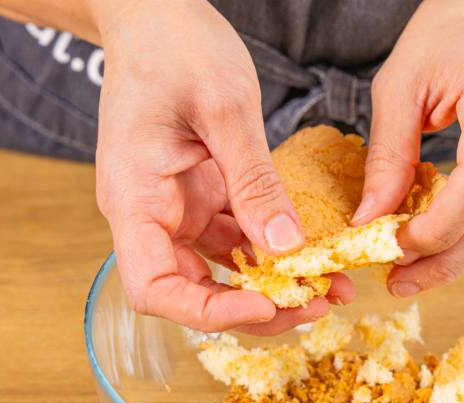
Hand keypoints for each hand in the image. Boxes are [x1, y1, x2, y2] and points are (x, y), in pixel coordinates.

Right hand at [93, 0, 353, 335]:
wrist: (157, 16)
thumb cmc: (175, 48)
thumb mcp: (225, 109)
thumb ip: (253, 180)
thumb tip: (285, 246)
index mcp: (135, 197)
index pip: (155, 289)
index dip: (207, 312)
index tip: (265, 306)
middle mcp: (150, 213)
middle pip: (192, 291)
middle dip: (253, 308)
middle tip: (316, 305)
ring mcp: (177, 208)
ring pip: (220, 271)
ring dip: (271, 286)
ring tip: (328, 288)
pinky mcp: (201, 196)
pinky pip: (236, 239)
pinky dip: (271, 252)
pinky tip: (310, 255)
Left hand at [352, 0, 463, 297]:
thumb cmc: (445, 35)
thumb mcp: (399, 85)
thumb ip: (388, 155)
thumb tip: (370, 221)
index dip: (440, 226)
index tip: (394, 245)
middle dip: (446, 257)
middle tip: (399, 282)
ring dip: (457, 251)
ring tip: (409, 272)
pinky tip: (435, 239)